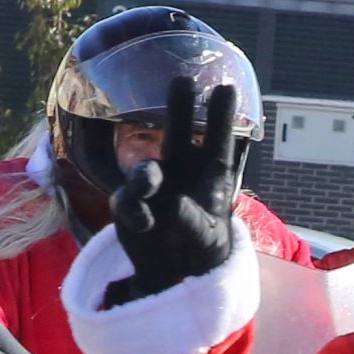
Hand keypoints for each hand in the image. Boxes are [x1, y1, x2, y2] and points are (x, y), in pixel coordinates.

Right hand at [107, 77, 238, 299]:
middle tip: (182, 80)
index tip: (226, 88)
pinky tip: (145, 224)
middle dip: (179, 109)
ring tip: (149, 185)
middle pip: (179, 137)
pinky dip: (135, 211)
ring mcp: (153, 188)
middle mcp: (181, 174)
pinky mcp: (128, 206)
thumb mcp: (207, 240)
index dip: (221, 118)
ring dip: (147, 177)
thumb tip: (172, 204)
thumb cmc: (202, 244)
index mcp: (210, 178)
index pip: (218, 146)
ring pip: (147, 173)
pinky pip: (127, 203)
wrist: (176, 272)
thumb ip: (191, 220)